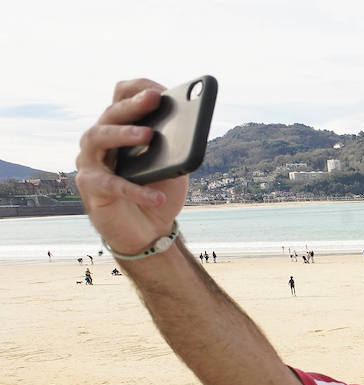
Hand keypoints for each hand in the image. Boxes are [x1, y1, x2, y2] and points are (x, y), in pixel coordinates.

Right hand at [74, 80, 187, 254]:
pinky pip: (112, 185)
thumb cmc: (159, 192)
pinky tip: (157, 197)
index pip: (121, 97)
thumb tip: (188, 129)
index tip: (160, 90)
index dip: (138, 90)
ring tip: (149, 135)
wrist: (149, 230)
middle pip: (111, 114)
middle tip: (154, 99)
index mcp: (120, 128)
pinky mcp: (91, 188)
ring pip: (99, 138)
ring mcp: (91, 161)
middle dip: (133, 104)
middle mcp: (100, 139)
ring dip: (124, 134)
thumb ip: (178, 147)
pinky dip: (136, 191)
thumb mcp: (175, 166)